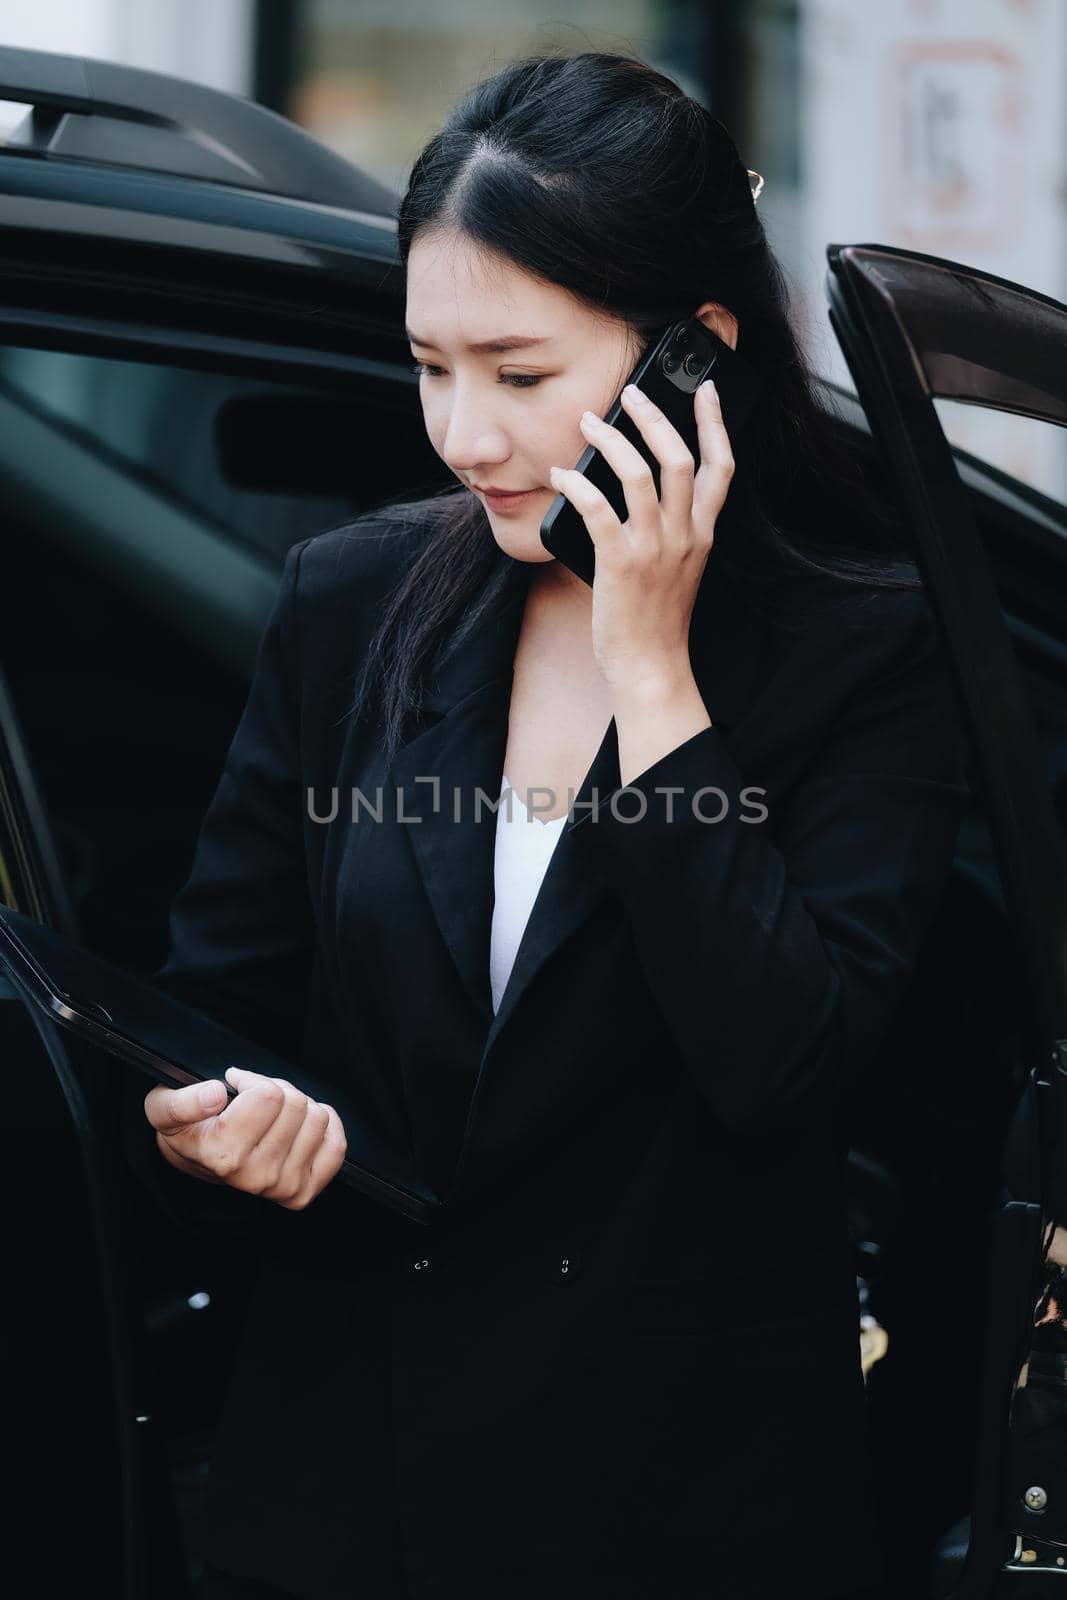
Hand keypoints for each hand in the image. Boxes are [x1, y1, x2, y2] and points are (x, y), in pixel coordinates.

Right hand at [144, 1066, 346, 1210]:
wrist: (199, 1164)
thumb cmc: (187, 1130)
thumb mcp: (163, 1108)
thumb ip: (181, 1100)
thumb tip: (215, 1094)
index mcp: (223, 1155)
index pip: (268, 1095)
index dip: (251, 1079)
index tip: (235, 1085)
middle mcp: (255, 1177)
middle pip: (295, 1103)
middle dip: (275, 1090)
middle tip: (254, 1100)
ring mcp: (283, 1188)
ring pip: (317, 1118)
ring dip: (298, 1107)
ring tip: (272, 1115)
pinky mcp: (305, 1191)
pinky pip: (335, 1144)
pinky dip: (324, 1126)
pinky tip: (298, 1125)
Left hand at [548, 379, 734, 693]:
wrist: (650, 667)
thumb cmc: (656, 619)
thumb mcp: (678, 567)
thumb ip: (671, 528)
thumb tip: (637, 486)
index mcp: (702, 534)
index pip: (722, 467)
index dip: (715, 424)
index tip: (705, 390)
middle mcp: (684, 536)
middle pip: (679, 458)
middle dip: (655, 417)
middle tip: (631, 392)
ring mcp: (654, 549)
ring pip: (639, 475)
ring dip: (611, 440)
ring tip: (588, 422)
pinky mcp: (621, 564)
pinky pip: (598, 509)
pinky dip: (577, 485)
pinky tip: (562, 475)